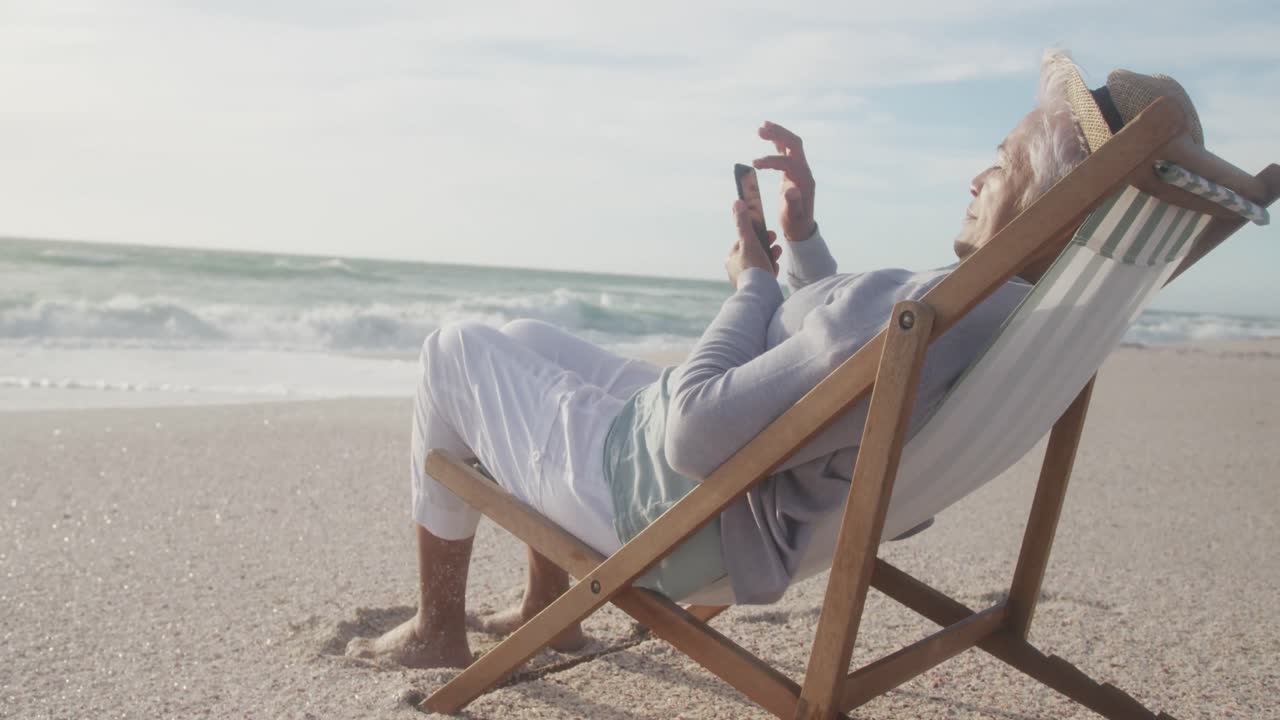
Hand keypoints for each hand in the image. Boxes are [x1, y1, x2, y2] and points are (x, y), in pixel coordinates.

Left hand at [725, 199, 782, 288]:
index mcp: (731, 258)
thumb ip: (743, 223)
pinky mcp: (754, 289)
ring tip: (777, 255)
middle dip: (766, 246)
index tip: (770, 233)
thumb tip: (737, 202)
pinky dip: (770, 271)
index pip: (745, 241)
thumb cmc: (754, 267)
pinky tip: (774, 270)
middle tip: (775, 243)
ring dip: (770, 257)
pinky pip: (763, 276)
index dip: (758, 235)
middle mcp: (735, 270)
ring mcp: (744, 280)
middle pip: (753, 252)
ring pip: (759, 263)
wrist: (760, 295)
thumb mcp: (749, 241)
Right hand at [752, 121, 817, 241]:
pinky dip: (778, 141)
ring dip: (778, 133)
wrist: (801, 226)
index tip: (754, 164)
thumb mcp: (793, 216)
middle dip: (778, 135)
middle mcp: (804, 170)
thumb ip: (793, 204)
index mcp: (804, 180)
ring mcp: (799, 168)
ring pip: (791, 144)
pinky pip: (787, 150)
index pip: (788, 162)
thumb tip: (791, 191)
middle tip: (760, 130)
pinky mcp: (793, 170)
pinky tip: (769, 134)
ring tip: (762, 126)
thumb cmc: (796, 222)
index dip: (772, 160)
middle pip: (794, 144)